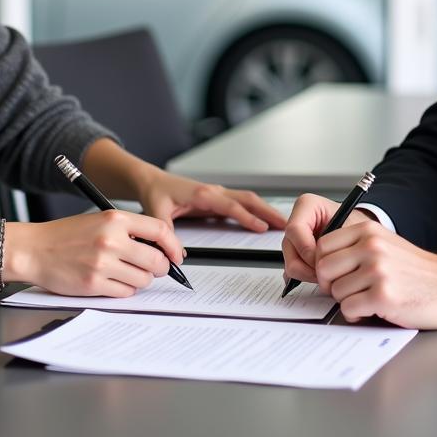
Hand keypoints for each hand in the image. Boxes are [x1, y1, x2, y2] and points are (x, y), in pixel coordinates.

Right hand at [5, 210, 182, 297]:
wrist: (34, 249)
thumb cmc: (66, 235)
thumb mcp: (100, 220)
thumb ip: (129, 230)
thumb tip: (160, 247)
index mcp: (115, 219)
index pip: (160, 231)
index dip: (174, 245)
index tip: (177, 254)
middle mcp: (111, 240)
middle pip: (156, 260)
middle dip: (161, 268)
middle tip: (156, 268)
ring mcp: (102, 263)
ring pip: (143, 279)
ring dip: (142, 280)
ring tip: (128, 273)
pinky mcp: (93, 284)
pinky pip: (125, 292)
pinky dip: (125, 290)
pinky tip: (115, 281)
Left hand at [139, 169, 286, 232]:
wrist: (151, 180)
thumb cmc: (155, 192)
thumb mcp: (157, 214)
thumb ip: (167, 235)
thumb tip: (178, 256)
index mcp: (202, 194)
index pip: (231, 206)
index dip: (248, 217)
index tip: (263, 228)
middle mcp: (213, 191)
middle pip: (248, 199)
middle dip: (268, 211)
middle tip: (285, 223)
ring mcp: (217, 194)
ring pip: (247, 199)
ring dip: (265, 210)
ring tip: (280, 223)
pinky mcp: (216, 198)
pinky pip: (240, 203)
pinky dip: (254, 210)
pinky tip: (262, 220)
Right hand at [282, 192, 372, 282]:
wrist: (359, 230)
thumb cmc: (354, 224)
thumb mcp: (350, 228)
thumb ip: (336, 243)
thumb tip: (319, 265)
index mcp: (306, 205)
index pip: (295, 229)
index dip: (306, 249)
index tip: (322, 261)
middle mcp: (296, 221)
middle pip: (288, 249)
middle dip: (307, 266)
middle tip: (327, 273)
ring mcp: (293, 239)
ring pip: (290, 263)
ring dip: (308, 274)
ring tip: (328, 275)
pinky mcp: (294, 254)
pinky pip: (293, 271)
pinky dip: (307, 277)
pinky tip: (322, 275)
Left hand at [284, 194, 436, 328]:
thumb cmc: (417, 270)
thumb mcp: (385, 244)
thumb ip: (355, 247)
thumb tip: (320, 262)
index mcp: (368, 230)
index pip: (322, 245)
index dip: (324, 264)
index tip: (336, 274)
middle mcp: (371, 246)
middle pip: (323, 268)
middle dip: (331, 285)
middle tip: (349, 291)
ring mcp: (377, 270)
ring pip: (335, 291)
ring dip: (347, 301)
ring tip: (368, 299)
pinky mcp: (383, 296)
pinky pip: (348, 309)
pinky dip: (357, 314)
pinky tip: (374, 309)